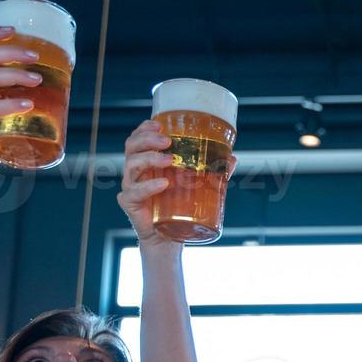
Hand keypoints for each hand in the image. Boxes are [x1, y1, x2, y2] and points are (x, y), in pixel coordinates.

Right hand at [117, 120, 236, 250]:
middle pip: (132, 147)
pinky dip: (148, 187)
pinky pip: (134, 192)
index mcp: (146, 162)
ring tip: (169, 160)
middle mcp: (135, 172)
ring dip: (150, 159)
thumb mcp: (196, 186)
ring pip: (131, 165)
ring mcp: (130, 187)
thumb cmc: (178, 207)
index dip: (144, 129)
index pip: (138, 139)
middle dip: (148, 139)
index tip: (159, 124)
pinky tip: (163, 184)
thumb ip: (212, 171)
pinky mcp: (129, 203)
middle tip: (167, 141)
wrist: (167, 237)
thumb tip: (232, 158)